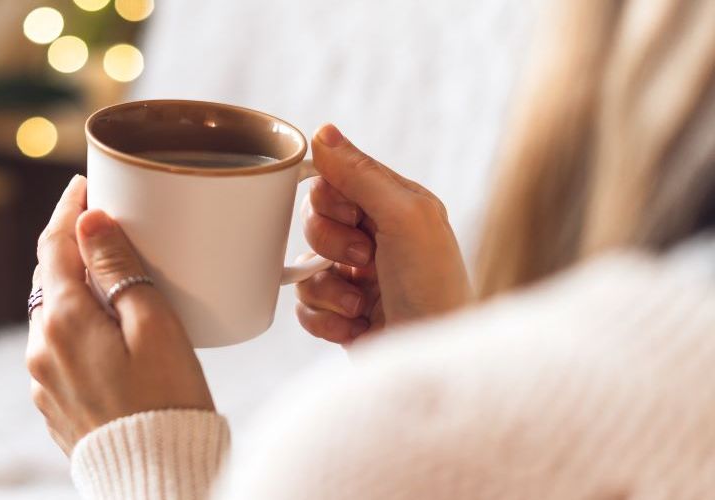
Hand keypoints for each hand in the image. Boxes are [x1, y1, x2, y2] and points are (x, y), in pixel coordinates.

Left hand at [26, 175, 214, 454]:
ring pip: (53, 316)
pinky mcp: (53, 405)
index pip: (54, 245)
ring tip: (112, 280)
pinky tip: (107, 333)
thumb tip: (89, 221)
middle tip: (104, 225)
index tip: (82, 184)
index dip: (68, 210)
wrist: (157, 478)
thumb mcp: (154, 325)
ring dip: (75, 292)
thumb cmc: (168, 401)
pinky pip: (60, 350)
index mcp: (62, 320)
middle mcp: (41, 348)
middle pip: (49, 279)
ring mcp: (43, 380)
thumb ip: (119, 269)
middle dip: (72, 249)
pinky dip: (78, 329)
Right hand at [296, 124, 471, 344]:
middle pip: (312, 219)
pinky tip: (356, 327)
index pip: (333, 179)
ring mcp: (356, 278)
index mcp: (394, 206)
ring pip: (304, 266)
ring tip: (361, 305)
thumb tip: (322, 131)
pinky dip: (324, 320)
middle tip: (366, 260)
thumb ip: (361, 174)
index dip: (331, 199)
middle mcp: (375, 238)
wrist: (435, 357)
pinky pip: (302, 306)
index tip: (355, 217)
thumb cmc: (435, 287)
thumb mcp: (405, 216)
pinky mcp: (342, 315)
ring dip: (328, 289)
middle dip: (330, 244)